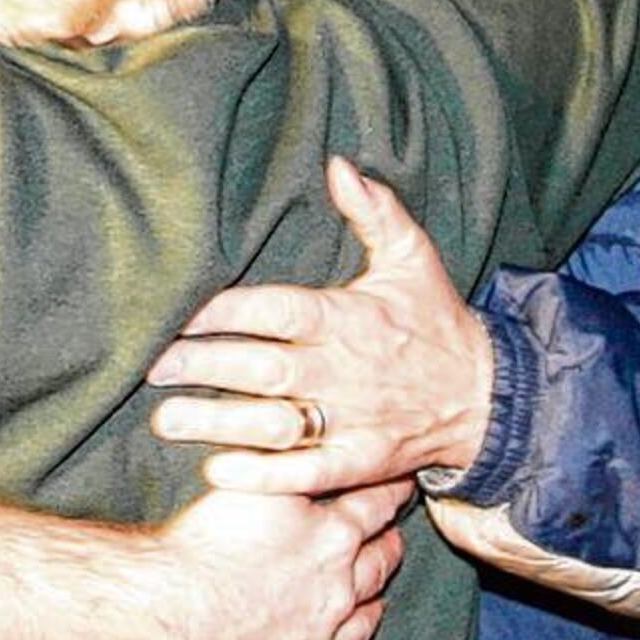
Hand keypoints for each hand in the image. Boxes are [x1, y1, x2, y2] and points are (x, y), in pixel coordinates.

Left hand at [148, 156, 493, 493]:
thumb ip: (374, 210)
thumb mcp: (412, 256)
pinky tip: (217, 472)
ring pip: (273, 423)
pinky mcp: (360, 463)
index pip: (277, 311)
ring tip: (165, 419)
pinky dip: (262, 476)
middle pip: (262, 368)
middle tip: (152, 367)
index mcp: (347, 316)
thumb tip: (338, 163)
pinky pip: (305, 472)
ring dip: (216, 424)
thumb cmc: (436, 320)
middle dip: (203, 367)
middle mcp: (343, 369)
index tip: (180, 313)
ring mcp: (352, 420)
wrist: (487, 395)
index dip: (226, 312)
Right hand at [166, 479, 411, 639]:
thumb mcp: (255, 479)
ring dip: (371, 612)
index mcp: (332, 536)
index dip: (391, 489)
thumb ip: (283, 460)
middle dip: (390, 546)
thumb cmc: (212, 538)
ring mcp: (316, 636)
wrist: (176, 606)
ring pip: (361, 626)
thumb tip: (298, 431)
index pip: (376, 505)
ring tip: (377, 602)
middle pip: (379, 565)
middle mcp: (336, 587)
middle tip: (394, 536)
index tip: (403, 479)